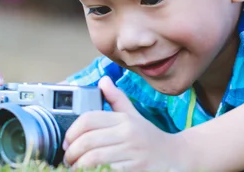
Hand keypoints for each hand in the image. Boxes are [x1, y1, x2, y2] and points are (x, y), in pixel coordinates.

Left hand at [63, 76, 187, 170]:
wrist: (177, 157)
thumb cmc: (151, 138)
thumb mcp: (134, 116)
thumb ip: (116, 99)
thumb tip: (103, 80)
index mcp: (124, 120)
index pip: (88, 120)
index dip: (71, 132)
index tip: (67, 142)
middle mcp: (128, 134)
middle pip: (87, 141)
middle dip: (72, 153)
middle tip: (68, 159)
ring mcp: (132, 154)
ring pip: (94, 159)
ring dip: (79, 166)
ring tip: (76, 168)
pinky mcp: (135, 170)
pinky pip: (106, 171)